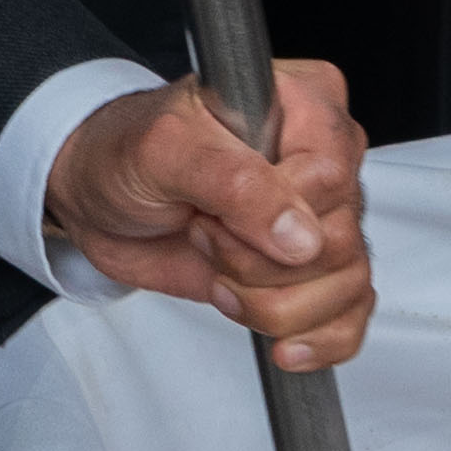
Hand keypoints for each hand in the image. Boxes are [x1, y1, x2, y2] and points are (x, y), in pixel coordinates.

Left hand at [45, 64, 373, 370]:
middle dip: (260, 265)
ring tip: (220, 276)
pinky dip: (322, 339)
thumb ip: (236, 185)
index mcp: (307, 106)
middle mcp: (325, 160)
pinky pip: (352, 313)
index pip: (331, 176)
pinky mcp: (309, 270)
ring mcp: (321, 217)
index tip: (211, 213)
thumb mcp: (165, 151)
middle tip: (205, 238)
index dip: (273, 215)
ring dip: (273, 304)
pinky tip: (285, 344)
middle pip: (340, 241)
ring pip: (347, 284)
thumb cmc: (126, 153)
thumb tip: (302, 237)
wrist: (98, 196)